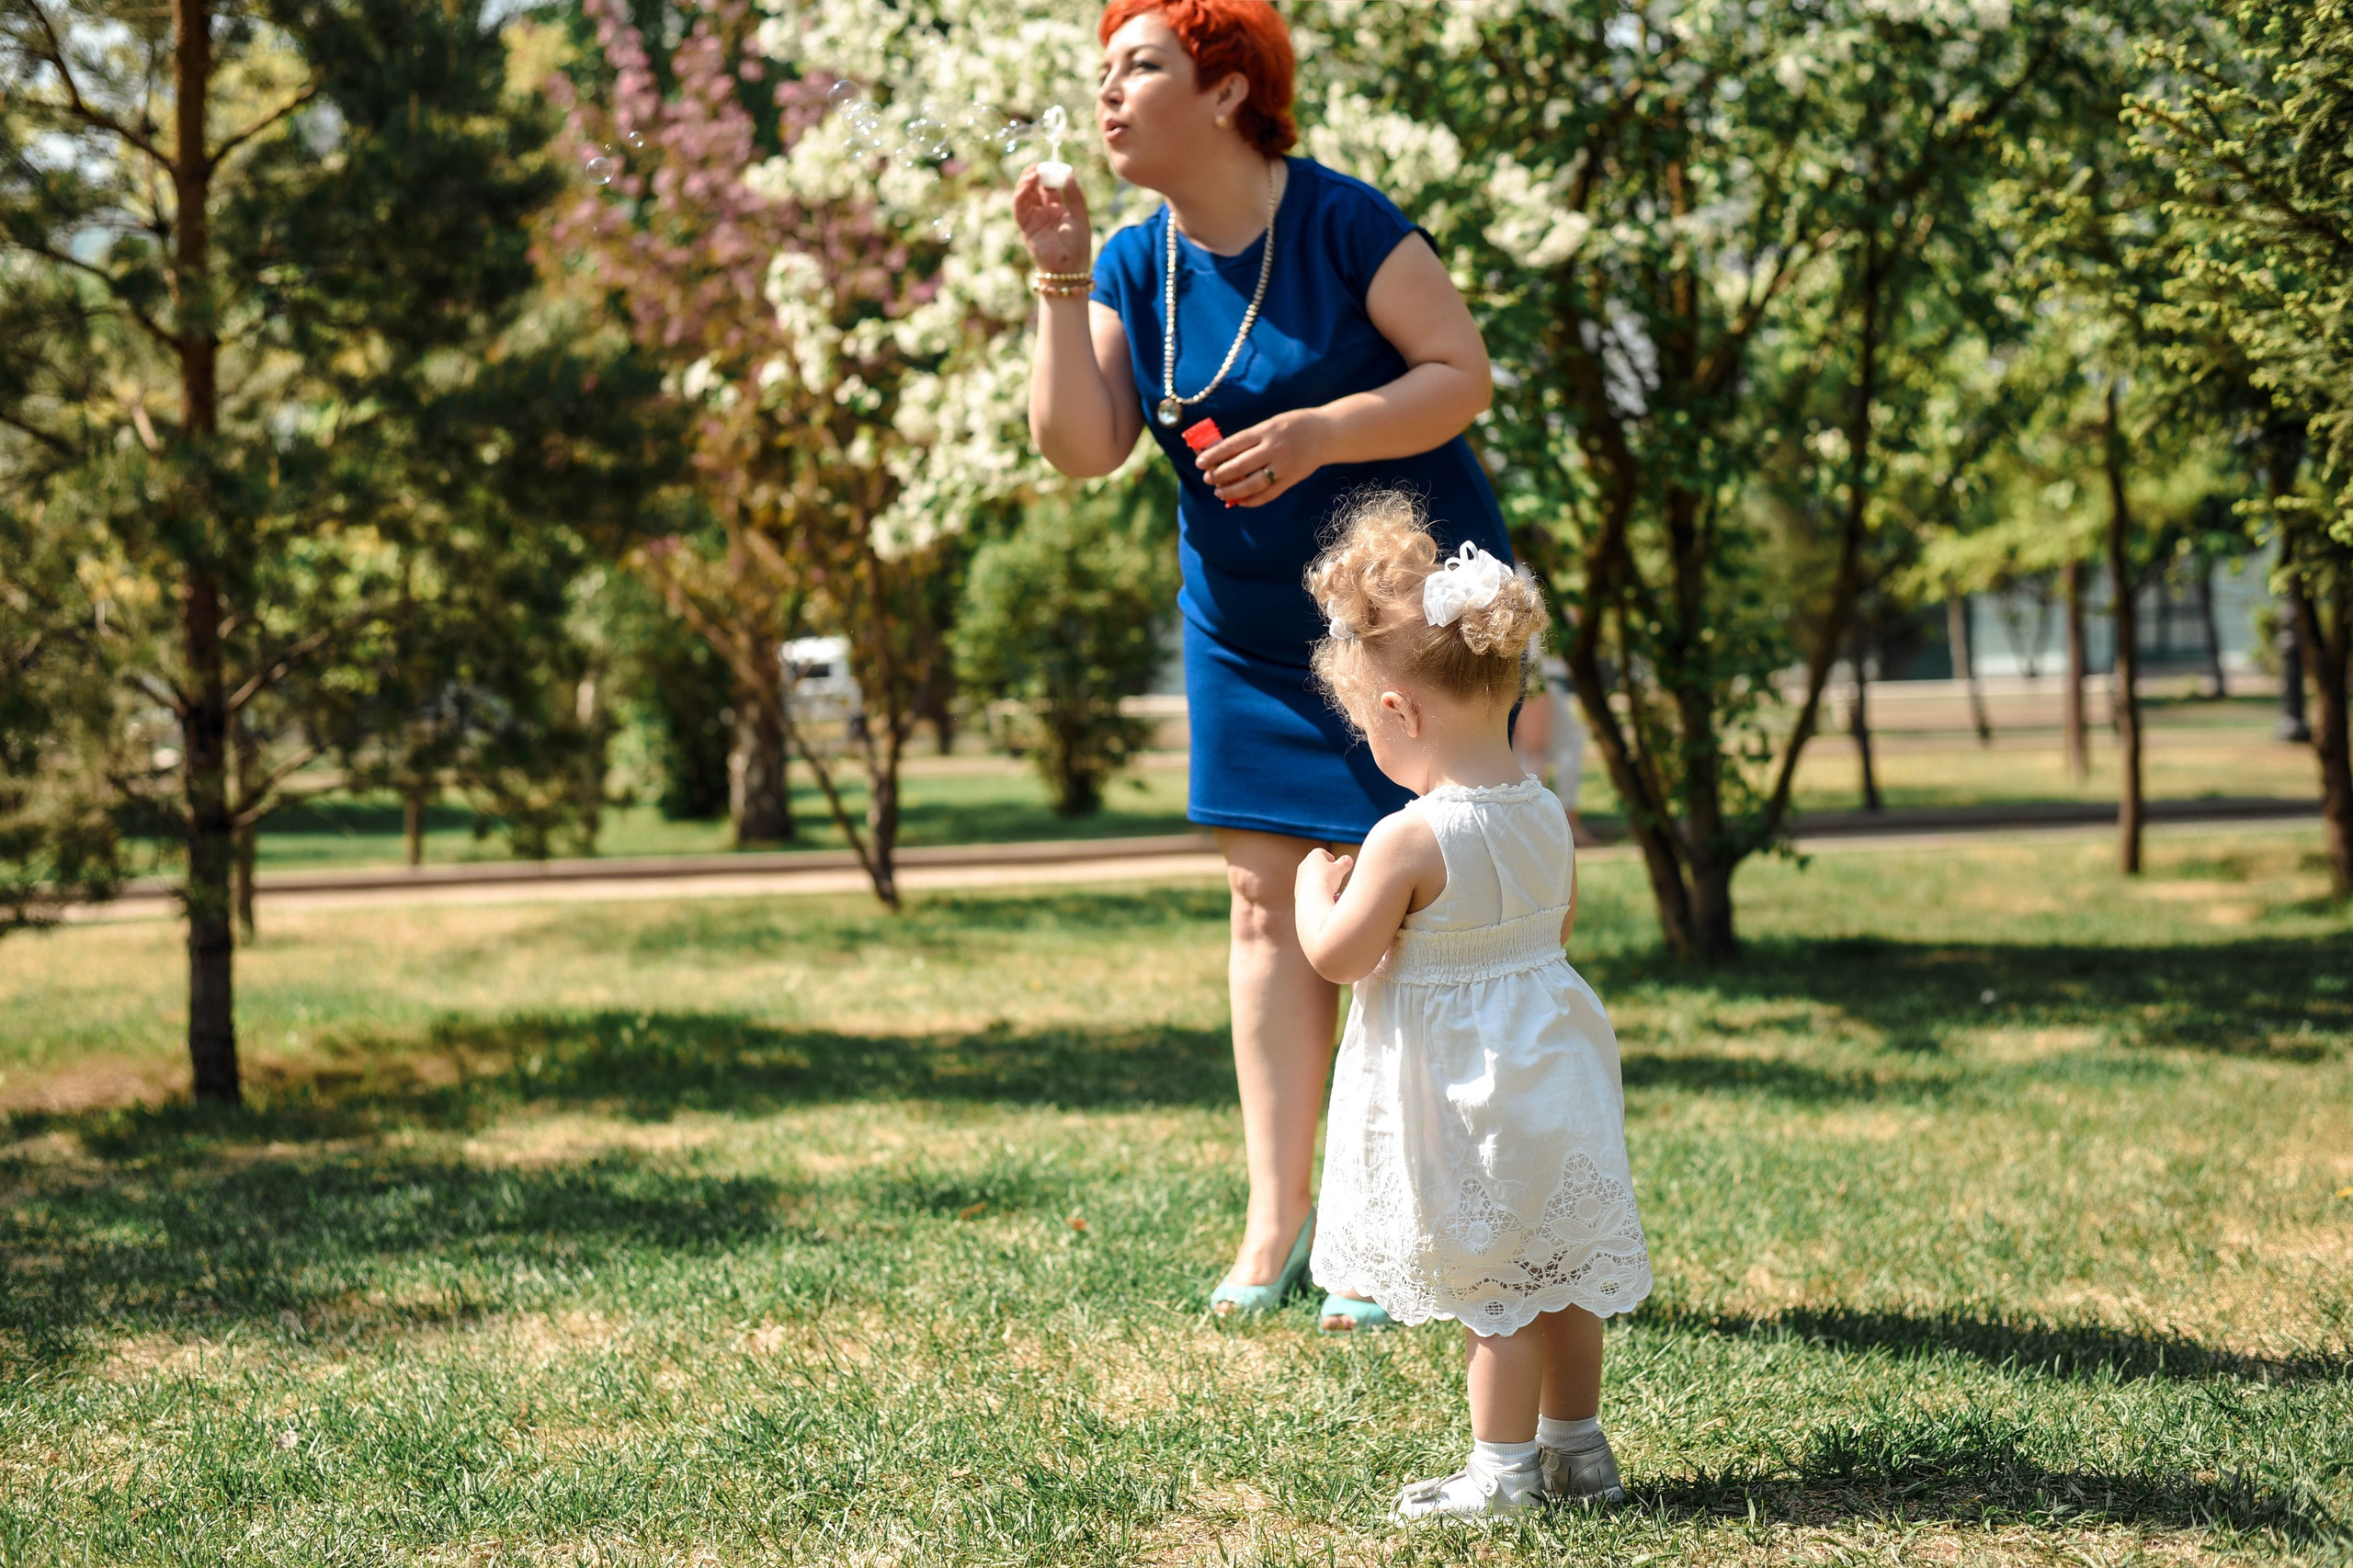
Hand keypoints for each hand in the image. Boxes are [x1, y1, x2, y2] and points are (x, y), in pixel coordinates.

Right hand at [1012, 166, 1091, 275]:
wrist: (1070, 268)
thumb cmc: (1078, 245)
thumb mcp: (1080, 214)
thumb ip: (1074, 194)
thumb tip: (1068, 172)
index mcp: (1057, 209)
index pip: (1049, 186)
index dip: (1048, 174)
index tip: (1050, 163)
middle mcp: (1043, 212)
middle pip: (1034, 188)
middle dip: (1034, 175)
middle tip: (1038, 165)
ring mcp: (1033, 219)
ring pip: (1024, 196)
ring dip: (1026, 182)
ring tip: (1033, 172)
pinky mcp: (1025, 227)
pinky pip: (1019, 208)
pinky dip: (1020, 195)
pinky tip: (1027, 185)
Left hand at [1196, 409, 1327, 507]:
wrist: (1327, 434)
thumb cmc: (1294, 426)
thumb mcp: (1271, 424)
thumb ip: (1251, 438)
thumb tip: (1222, 454)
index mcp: (1266, 430)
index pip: (1234, 444)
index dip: (1214, 455)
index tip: (1200, 462)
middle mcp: (1274, 448)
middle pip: (1240, 466)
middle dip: (1220, 474)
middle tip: (1208, 479)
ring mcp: (1284, 466)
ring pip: (1252, 483)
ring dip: (1232, 491)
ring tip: (1219, 492)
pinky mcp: (1291, 479)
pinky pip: (1268, 494)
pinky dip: (1252, 500)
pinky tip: (1239, 502)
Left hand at [1296, 847, 1353, 907]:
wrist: (1312, 896)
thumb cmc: (1326, 880)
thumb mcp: (1340, 870)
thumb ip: (1344, 863)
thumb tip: (1348, 859)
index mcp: (1314, 855)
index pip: (1321, 852)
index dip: (1329, 857)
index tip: (1334, 862)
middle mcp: (1304, 864)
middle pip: (1315, 863)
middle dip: (1324, 868)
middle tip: (1333, 874)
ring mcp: (1300, 876)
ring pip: (1310, 875)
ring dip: (1318, 878)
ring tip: (1328, 885)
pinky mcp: (1298, 888)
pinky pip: (1307, 886)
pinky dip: (1314, 888)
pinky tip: (1321, 893)